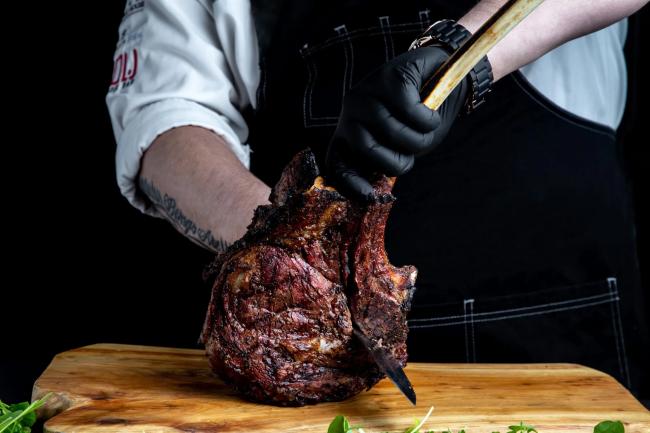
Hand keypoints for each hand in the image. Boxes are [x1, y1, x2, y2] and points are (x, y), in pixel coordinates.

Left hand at [325, 46, 468, 199]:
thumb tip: (372, 191)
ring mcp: (368, 92)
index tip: (370, 196)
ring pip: (391, 131)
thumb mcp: (402, 145)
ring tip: (428, 127)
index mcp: (350, 131)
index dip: (349, 183)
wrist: (444, 74)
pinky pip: (410, 111)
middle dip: (398, 160)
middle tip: (415, 150)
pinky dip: (428, 119)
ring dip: (419, 138)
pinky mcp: (390, 77)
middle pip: (366, 149)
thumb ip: (387, 161)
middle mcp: (351, 111)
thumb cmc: (420, 117)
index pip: (336, 162)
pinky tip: (431, 114)